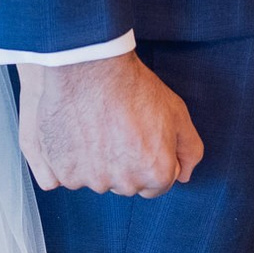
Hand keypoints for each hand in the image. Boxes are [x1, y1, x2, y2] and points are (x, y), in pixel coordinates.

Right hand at [15, 52, 203, 196]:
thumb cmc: (134, 87)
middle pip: (125, 184)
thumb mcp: (177, 113)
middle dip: (123, 163)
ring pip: (95, 179)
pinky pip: (67, 176)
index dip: (148, 159)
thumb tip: (183, 176)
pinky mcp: (64, 172)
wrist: (90, 67)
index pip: (155, 185)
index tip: (137, 138)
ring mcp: (92, 180)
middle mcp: (125, 184)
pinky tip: (74, 134)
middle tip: (115, 129)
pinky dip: (69, 160)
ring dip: (94, 162)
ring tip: (93, 127)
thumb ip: (189, 150)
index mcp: (156, 174)